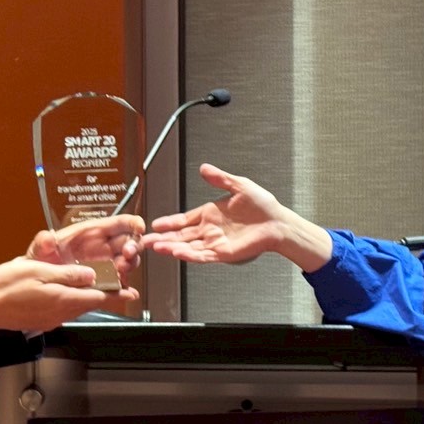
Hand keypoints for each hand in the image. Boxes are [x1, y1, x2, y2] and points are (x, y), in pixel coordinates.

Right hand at [0, 255, 137, 333]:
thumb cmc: (6, 285)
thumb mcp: (39, 271)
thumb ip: (68, 275)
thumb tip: (91, 276)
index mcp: (63, 300)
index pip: (98, 299)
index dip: (117, 295)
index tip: (132, 294)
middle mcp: (60, 313)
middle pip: (89, 304)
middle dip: (105, 296)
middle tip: (120, 287)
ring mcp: (50, 319)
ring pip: (77, 308)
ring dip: (89, 299)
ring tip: (99, 289)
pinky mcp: (41, 320)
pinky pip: (64, 310)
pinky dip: (73, 301)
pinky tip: (70, 293)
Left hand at [26, 213, 143, 283]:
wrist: (40, 284)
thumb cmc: (43, 261)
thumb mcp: (40, 250)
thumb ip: (43, 243)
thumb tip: (46, 238)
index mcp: (92, 233)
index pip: (118, 223)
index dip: (131, 222)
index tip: (139, 227)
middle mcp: (103, 247)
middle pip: (129, 242)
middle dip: (133, 247)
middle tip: (127, 254)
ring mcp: (107, 265)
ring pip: (129, 262)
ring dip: (129, 266)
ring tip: (120, 271)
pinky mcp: (107, 282)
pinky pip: (121, 283)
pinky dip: (125, 288)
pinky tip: (123, 290)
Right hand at [142, 163, 332, 270]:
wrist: (277, 222)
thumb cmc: (262, 206)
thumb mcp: (239, 186)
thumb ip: (220, 179)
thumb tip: (204, 168)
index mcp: (209, 215)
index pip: (183, 220)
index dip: (168, 222)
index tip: (154, 224)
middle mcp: (209, 230)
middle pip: (180, 236)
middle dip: (162, 238)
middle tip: (145, 241)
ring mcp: (215, 243)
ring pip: (188, 247)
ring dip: (172, 247)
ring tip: (157, 247)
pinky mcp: (224, 253)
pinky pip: (203, 255)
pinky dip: (190, 255)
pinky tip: (178, 253)